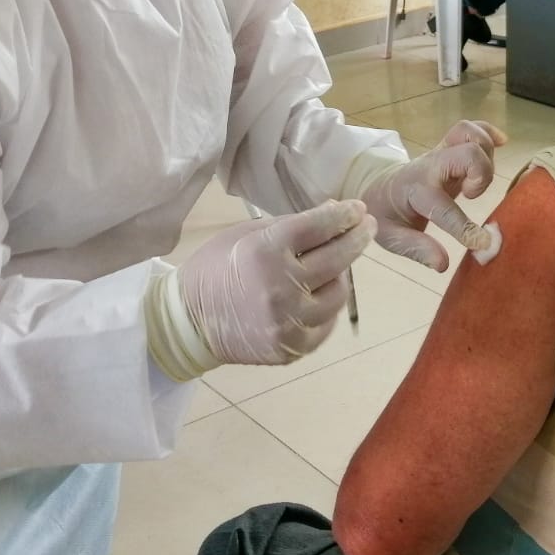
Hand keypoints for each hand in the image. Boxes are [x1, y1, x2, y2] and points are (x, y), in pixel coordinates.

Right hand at [145, 200, 375, 379]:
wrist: (188, 322)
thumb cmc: (216, 268)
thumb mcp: (246, 235)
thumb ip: (291, 226)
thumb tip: (334, 214)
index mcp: (265, 251)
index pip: (320, 227)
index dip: (344, 214)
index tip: (358, 207)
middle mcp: (281, 287)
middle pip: (338, 257)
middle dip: (357, 237)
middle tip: (366, 226)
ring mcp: (288, 322)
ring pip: (339, 293)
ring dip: (340, 274)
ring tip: (334, 264)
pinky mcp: (292, 347)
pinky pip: (326, 322)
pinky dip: (326, 305)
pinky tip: (318, 293)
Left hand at [359, 121, 505, 270]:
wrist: (379, 187)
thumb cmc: (387, 213)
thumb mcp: (390, 236)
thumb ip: (416, 249)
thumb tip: (442, 264)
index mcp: (414, 190)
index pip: (442, 207)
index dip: (464, 228)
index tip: (482, 244)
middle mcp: (430, 165)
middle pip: (466, 153)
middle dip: (482, 175)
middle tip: (471, 196)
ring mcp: (441, 152)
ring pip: (470, 134)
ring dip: (486, 156)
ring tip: (476, 181)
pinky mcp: (451, 147)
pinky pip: (473, 127)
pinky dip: (489, 133)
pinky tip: (501, 144)